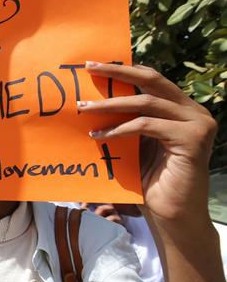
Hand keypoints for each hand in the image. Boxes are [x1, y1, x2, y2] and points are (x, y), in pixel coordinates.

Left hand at [79, 62, 216, 222]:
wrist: (171, 217)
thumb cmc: (149, 183)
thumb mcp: (134, 145)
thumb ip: (125, 122)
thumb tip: (91, 100)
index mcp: (181, 109)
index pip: (151, 80)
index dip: (124, 70)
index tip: (94, 65)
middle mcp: (194, 111)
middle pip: (152, 79)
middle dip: (118, 71)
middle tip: (89, 67)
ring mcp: (197, 123)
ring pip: (146, 102)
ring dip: (110, 104)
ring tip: (83, 108)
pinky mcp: (193, 139)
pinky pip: (147, 125)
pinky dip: (120, 129)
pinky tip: (98, 135)